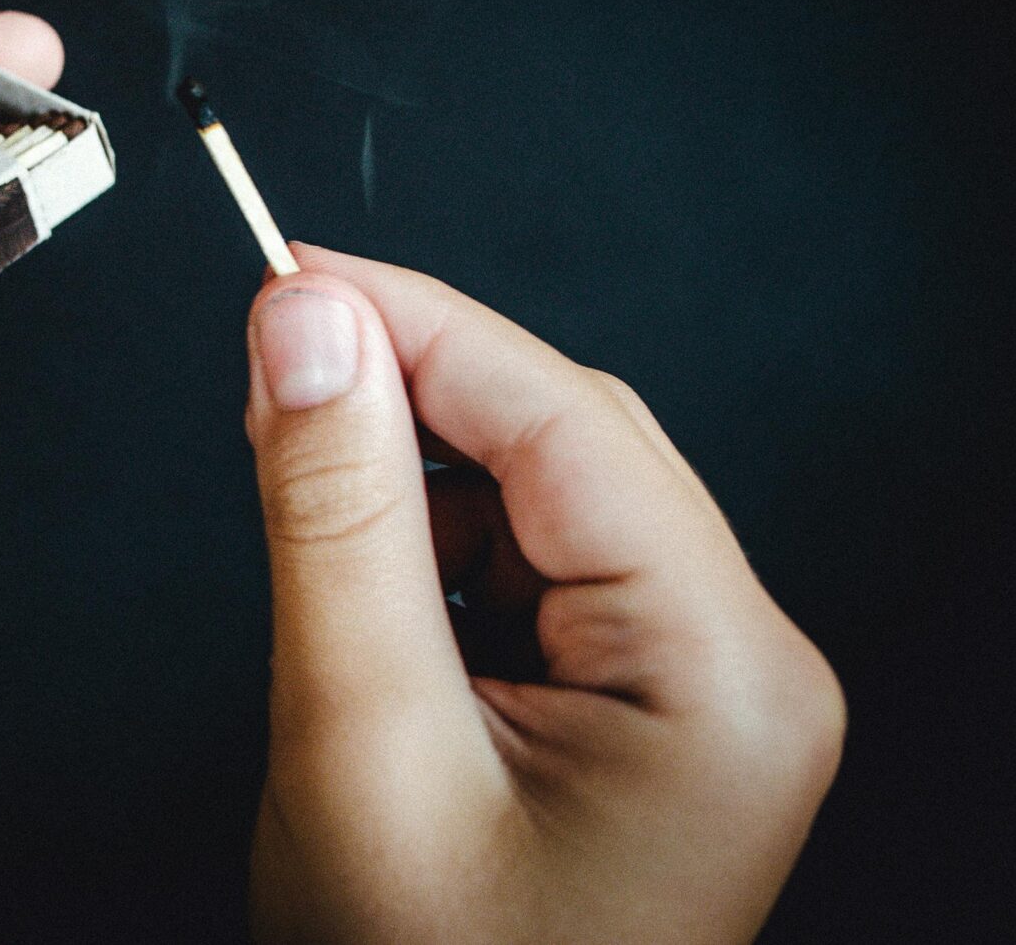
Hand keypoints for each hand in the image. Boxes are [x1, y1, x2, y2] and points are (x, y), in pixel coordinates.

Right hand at [244, 246, 844, 943]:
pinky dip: (439, 539)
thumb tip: (306, 323)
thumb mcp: (360, 745)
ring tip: (307, 483)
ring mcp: (699, 691)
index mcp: (723, 675)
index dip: (418, 322)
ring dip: (422, 464)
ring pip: (548, 495)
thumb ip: (335, 517)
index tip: (286, 270)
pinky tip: (370, 568)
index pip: (564, 423)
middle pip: (571, 444)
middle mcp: (743, 666)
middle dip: (416, 389)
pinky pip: (537, 566)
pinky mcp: (641, 708)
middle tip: (272, 357)